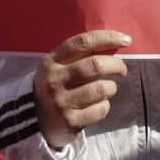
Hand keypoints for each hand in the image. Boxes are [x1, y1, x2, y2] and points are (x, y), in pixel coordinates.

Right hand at [34, 30, 130, 148]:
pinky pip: (101, 109)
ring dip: (111, 88)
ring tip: (107, 89)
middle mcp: (55, 80)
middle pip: (96, 65)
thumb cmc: (54, 87)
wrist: (33, 121)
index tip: (126, 40)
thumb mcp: (57, 68)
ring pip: (101, 89)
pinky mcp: (70, 121)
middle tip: (122, 70)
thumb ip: (79, 57)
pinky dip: (105, 106)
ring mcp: (61, 102)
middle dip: (116, 65)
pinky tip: (98, 105)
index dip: (107, 38)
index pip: (83, 42)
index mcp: (51, 61)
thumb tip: (112, 45)